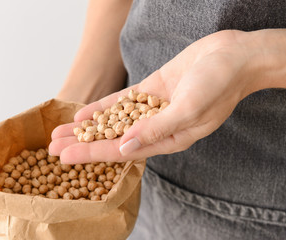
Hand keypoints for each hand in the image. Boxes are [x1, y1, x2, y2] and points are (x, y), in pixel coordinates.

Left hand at [49, 29, 285, 163]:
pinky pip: (122, 102)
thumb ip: (158, 129)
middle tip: (51, 148)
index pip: (122, 151)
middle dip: (82, 144)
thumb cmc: (220, 84)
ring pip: (113, 122)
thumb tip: (125, 147)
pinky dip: (103, 108)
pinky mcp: (151, 90)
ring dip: (87, 127)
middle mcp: (157, 127)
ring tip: (60, 132)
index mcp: (169, 139)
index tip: (65, 157)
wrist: (233, 56)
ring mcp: (152, 108)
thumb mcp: (190, 109)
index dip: (92, 154)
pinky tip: (83, 114)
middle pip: (112, 139)